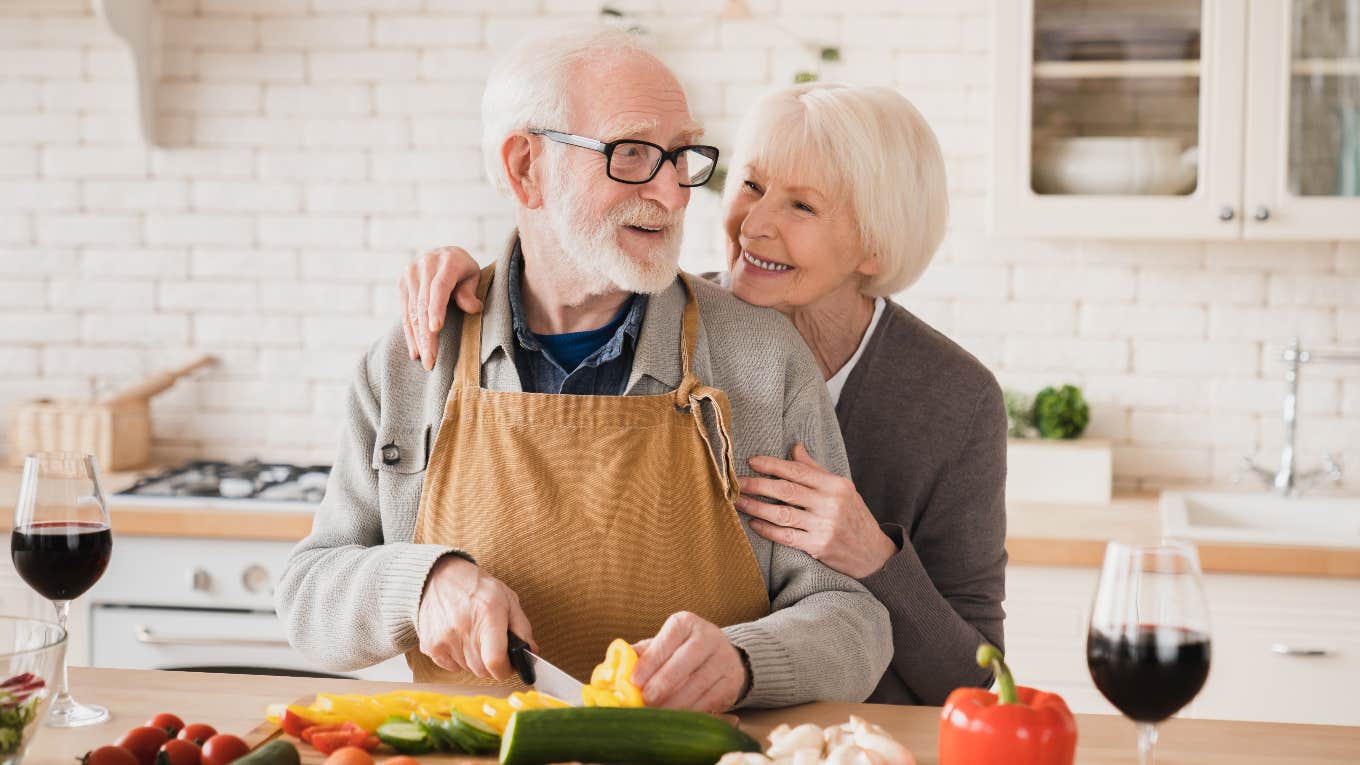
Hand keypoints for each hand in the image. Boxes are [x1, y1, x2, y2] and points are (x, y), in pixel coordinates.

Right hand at [399, 246, 484, 370]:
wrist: (444, 253)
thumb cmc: (464, 270)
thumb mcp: (473, 275)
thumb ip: (470, 291)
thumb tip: (472, 308)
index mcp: (447, 261)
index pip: (439, 287)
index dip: (436, 309)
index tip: (436, 329)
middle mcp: (425, 265)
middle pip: (423, 304)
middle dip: (427, 334)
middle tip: (431, 359)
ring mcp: (410, 273)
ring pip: (412, 311)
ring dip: (418, 338)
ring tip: (425, 360)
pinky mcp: (402, 283)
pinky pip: (405, 312)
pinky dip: (410, 333)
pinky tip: (414, 350)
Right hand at [416, 555, 535, 680]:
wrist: (440, 577)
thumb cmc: (478, 588)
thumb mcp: (508, 599)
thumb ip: (522, 628)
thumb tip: (530, 653)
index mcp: (488, 614)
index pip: (495, 661)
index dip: (506, 669)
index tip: (509, 665)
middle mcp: (464, 628)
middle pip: (483, 670)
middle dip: (492, 663)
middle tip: (491, 644)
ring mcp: (444, 638)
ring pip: (467, 669)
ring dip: (474, 659)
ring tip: (473, 635)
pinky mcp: (430, 645)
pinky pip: (451, 667)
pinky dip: (458, 659)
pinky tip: (459, 638)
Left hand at [630, 612, 746, 712]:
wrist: (720, 656)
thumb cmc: (679, 652)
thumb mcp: (661, 645)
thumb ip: (639, 655)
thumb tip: (613, 671)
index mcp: (685, 623)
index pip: (667, 640)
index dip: (650, 661)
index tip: (634, 680)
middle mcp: (708, 636)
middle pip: (685, 660)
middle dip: (663, 683)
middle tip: (645, 700)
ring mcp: (724, 658)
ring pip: (698, 683)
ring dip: (675, 702)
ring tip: (657, 713)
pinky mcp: (732, 680)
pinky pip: (711, 699)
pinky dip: (692, 710)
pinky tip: (677, 717)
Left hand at [736, 443, 896, 579]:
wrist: (874, 554)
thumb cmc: (854, 517)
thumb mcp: (842, 489)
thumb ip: (816, 469)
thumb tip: (795, 448)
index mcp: (835, 485)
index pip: (798, 471)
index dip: (772, 465)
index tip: (752, 461)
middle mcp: (830, 504)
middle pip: (786, 491)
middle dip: (757, 485)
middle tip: (737, 482)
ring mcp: (824, 526)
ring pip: (782, 514)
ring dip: (756, 507)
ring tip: (739, 502)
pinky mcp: (818, 547)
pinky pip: (786, 536)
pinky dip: (767, 529)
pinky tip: (754, 523)